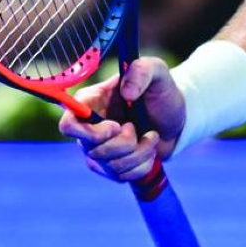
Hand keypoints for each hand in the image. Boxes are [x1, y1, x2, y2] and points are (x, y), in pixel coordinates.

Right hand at [59, 56, 185, 183]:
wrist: (178, 118)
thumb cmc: (161, 92)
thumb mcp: (157, 71)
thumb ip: (142, 70)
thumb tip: (127, 93)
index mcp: (91, 102)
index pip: (67, 125)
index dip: (89, 132)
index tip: (115, 127)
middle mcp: (89, 128)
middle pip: (92, 150)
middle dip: (124, 142)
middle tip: (137, 126)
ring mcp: (99, 150)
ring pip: (110, 166)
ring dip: (139, 152)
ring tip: (151, 135)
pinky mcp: (112, 167)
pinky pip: (122, 177)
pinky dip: (142, 165)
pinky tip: (150, 149)